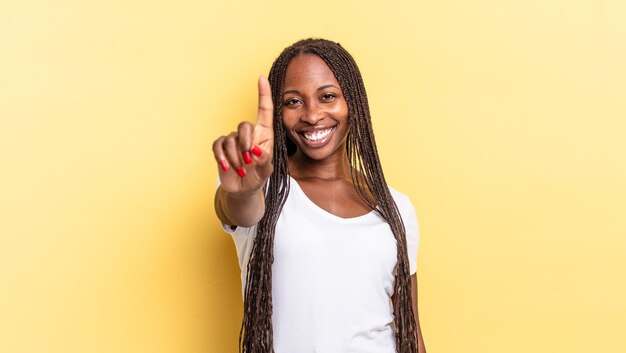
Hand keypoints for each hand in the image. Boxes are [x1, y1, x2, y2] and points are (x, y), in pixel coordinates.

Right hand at [212, 76, 273, 194]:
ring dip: (236, 158)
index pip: (264, 111)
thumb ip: (264, 162)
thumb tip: (257, 151)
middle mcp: (249, 134)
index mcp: (264, 134)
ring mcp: (234, 140)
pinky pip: (218, 145)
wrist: (243, 189)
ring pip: (230, 139)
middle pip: (244, 125)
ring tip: (242, 170)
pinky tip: (227, 167)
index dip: (263, 94)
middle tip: (249, 159)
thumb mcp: (265, 172)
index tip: (261, 78)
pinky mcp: (221, 148)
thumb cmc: (257, 177)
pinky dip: (222, 157)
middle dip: (245, 143)